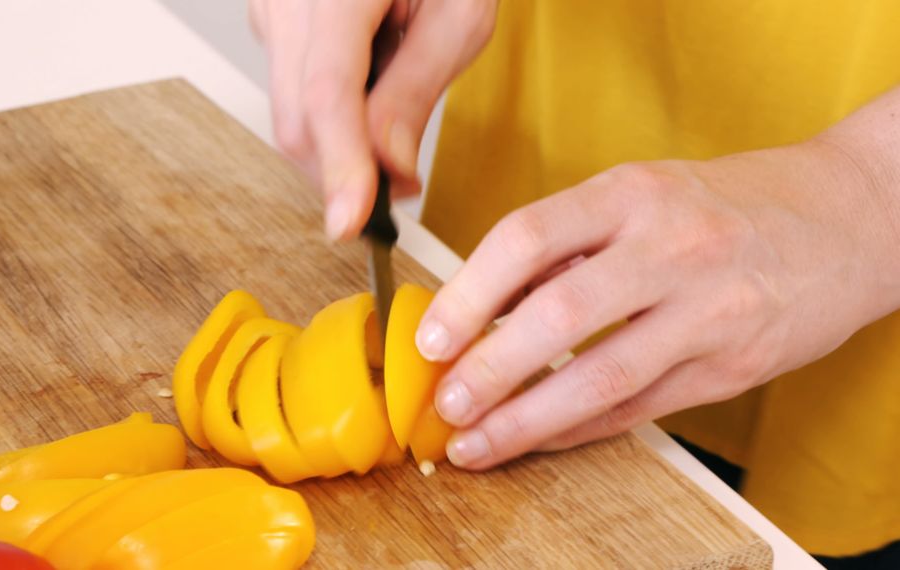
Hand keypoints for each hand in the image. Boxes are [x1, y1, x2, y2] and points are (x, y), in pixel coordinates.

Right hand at [249, 0, 496, 238]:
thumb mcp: (457, 12)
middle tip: (401, 186)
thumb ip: (417, 91)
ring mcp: (270, 10)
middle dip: (346, 172)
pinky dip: (330, 117)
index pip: (329, 95)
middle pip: (299, 121)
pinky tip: (368, 86)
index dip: (340, 167)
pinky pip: (291, 92)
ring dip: (340, 145)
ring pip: (291, 115)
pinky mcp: (271, 23)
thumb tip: (390, 170)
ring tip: (393, 114)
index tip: (352, 223)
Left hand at [415, 133, 899, 468]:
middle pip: (558, 314)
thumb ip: (569, 243)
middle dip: (489, 369)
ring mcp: (708, 310)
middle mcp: (670, 247)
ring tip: (476, 443)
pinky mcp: (733, 365)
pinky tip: (538, 438)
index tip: (432, 338)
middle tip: (445, 403)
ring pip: (600, 377)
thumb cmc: (725, 206)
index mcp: (632, 194)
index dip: (469, 293)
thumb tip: (485, 302)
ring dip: (526, 418)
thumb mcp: (643, 193)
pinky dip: (578, 428)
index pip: (527, 237)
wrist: (848, 218)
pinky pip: (640, 408)